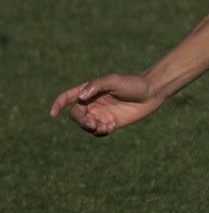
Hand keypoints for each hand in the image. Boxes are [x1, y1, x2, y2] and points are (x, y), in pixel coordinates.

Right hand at [49, 73, 164, 135]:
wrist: (152, 92)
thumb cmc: (132, 83)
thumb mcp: (113, 80)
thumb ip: (96, 86)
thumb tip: (80, 98)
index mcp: (89, 91)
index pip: (68, 97)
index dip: (58, 105)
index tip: (52, 114)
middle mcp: (92, 103)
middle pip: (76, 115)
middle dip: (81, 121)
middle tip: (92, 123)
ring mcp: (101, 114)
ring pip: (86, 125)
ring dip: (90, 128)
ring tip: (103, 127)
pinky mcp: (111, 123)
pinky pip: (98, 131)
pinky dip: (100, 132)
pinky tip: (111, 127)